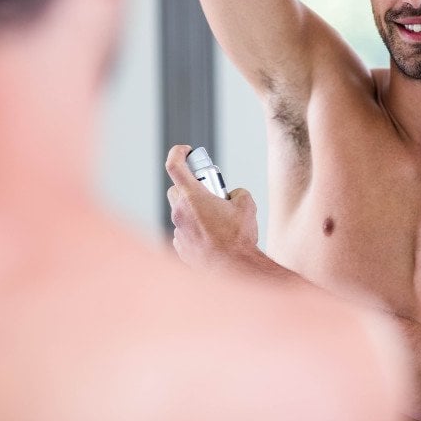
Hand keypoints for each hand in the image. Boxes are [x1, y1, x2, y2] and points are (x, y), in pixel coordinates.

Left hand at [165, 145, 260, 270]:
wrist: (234, 269)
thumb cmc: (238, 238)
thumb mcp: (246, 205)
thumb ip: (236, 192)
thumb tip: (232, 196)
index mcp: (192, 197)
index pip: (174, 165)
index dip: (178, 153)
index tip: (186, 151)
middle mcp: (180, 213)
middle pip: (177, 190)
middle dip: (191, 187)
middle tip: (209, 192)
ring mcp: (179, 231)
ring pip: (181, 212)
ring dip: (194, 210)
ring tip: (215, 218)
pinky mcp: (181, 247)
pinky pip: (184, 231)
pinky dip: (195, 229)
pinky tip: (212, 236)